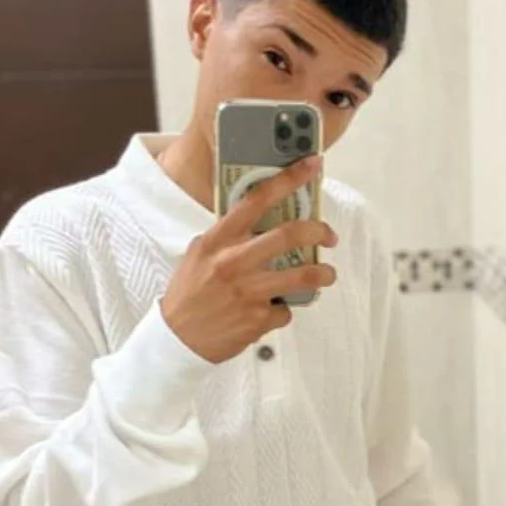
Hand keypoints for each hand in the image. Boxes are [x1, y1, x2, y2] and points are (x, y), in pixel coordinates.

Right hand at [161, 156, 337, 362]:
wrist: (176, 339)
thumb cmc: (189, 293)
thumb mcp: (200, 254)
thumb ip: (229, 237)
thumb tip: (264, 220)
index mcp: (218, 241)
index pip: (256, 199)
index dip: (288, 179)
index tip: (311, 166)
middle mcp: (234, 262)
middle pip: (290, 235)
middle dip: (318, 231)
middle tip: (329, 235)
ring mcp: (248, 292)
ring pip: (303, 276)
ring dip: (322, 274)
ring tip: (327, 274)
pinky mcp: (258, 319)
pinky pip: (286, 310)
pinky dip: (283, 310)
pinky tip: (269, 312)